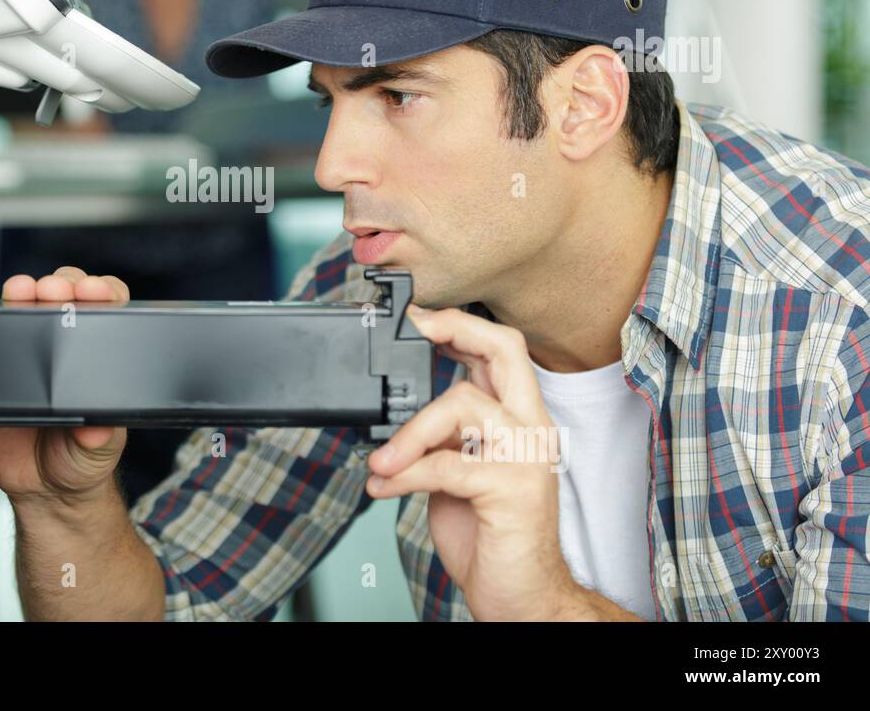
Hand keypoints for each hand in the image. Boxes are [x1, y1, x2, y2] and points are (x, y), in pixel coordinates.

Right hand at [0, 266, 130, 508]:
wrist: (44, 490)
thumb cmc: (83, 460)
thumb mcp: (102, 450)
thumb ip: (102, 438)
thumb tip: (99, 428)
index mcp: (102, 357)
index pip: (109, 310)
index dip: (104, 294)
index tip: (98, 293)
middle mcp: (69, 346)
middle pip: (70, 295)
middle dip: (66, 283)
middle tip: (59, 290)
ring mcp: (33, 351)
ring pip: (32, 305)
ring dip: (29, 290)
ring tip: (26, 289)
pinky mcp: (0, 366)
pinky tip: (2, 306)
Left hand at [365, 307, 581, 619]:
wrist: (521, 595)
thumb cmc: (490, 533)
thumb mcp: (458, 471)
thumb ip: (443, 436)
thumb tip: (399, 412)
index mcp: (520, 418)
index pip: (502, 351)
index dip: (460, 325)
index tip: (419, 317)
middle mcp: (531, 428)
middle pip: (505, 350)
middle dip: (457, 328)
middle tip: (415, 331)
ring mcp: (526, 457)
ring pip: (463, 404)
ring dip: (409, 431)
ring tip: (380, 462)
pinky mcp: (512, 490)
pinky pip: (445, 466)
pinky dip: (403, 475)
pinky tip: (384, 487)